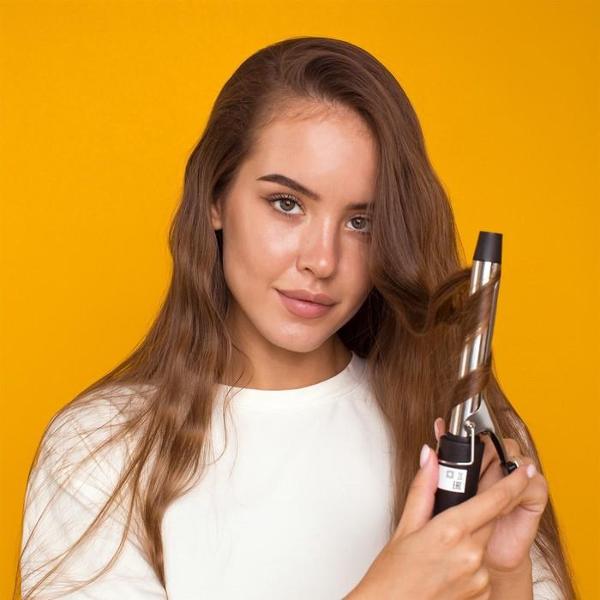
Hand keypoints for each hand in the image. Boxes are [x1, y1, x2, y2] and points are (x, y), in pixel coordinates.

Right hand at [346, 430, 536, 599]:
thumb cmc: (392, 575)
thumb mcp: (405, 526)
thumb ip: (423, 489)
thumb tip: (430, 458)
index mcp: (451, 531)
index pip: (493, 500)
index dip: (513, 482)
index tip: (524, 470)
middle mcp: (471, 554)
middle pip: (488, 521)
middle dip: (476, 515)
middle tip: (450, 523)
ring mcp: (479, 577)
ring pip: (483, 545)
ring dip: (469, 542)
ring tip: (439, 555)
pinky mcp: (482, 595)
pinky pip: (481, 570)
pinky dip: (468, 565)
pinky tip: (446, 571)